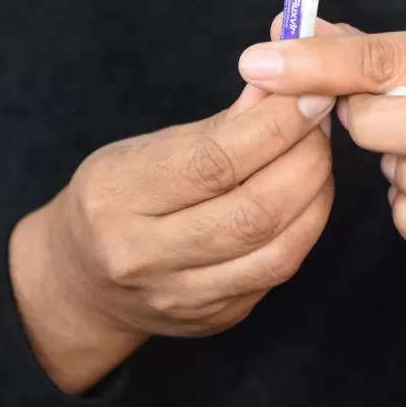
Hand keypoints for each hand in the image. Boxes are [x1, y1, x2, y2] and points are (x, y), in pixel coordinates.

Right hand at [10, 86, 333, 392]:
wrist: (82, 282)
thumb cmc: (118, 196)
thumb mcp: (147, 148)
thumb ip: (219, 124)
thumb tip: (283, 88)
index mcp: (119, 197)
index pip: (213, 162)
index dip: (274, 126)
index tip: (310, 93)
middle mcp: (145, 257)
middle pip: (253, 212)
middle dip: (307, 159)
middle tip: (323, 119)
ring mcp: (183, 297)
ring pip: (277, 252)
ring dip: (316, 195)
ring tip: (319, 154)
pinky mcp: (215, 319)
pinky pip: (278, 272)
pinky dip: (305, 227)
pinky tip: (307, 194)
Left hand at [239, 26, 405, 274]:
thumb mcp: (402, 65)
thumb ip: (343, 47)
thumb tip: (283, 24)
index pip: (386, 56)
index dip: (318, 64)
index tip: (258, 65)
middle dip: (373, 127)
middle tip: (357, 124)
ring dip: (394, 173)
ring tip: (398, 158)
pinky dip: (405, 212)